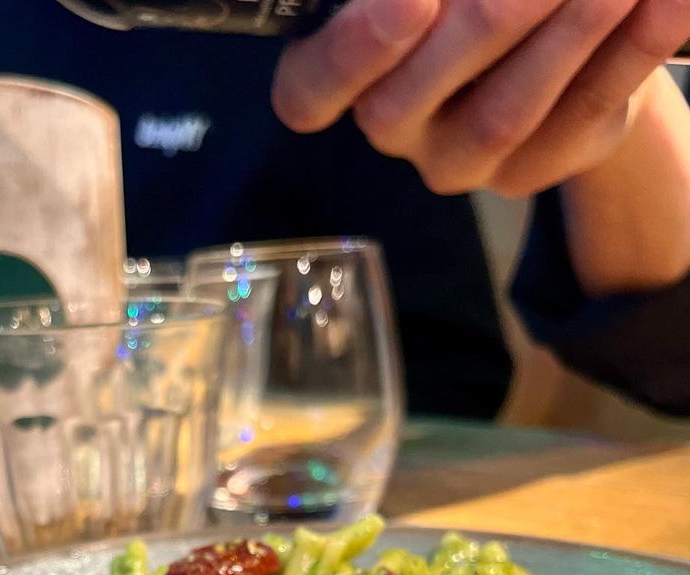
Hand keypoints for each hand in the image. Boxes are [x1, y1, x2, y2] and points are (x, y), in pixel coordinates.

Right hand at [272, 0, 689, 196]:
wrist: (541, 43)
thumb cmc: (457, 1)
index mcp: (342, 80)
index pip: (309, 93)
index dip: (352, 54)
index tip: (411, 2)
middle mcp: (392, 126)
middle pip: (415, 97)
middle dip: (484, 23)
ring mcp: (462, 159)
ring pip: (505, 109)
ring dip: (564, 34)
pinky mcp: (533, 168)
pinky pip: (583, 110)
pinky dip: (630, 51)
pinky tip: (665, 3)